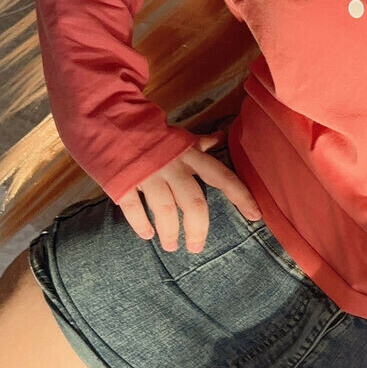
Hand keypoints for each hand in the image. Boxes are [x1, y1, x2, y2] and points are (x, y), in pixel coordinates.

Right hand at [116, 131, 260, 253]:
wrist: (111, 119)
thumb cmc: (151, 134)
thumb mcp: (180, 138)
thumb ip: (200, 144)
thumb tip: (221, 137)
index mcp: (190, 156)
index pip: (222, 177)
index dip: (241, 196)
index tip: (255, 216)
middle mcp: (173, 166)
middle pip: (194, 203)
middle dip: (198, 229)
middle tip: (196, 248)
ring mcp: (148, 174)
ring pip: (165, 210)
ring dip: (170, 232)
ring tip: (171, 246)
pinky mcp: (124, 181)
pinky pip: (134, 208)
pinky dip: (141, 225)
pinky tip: (147, 235)